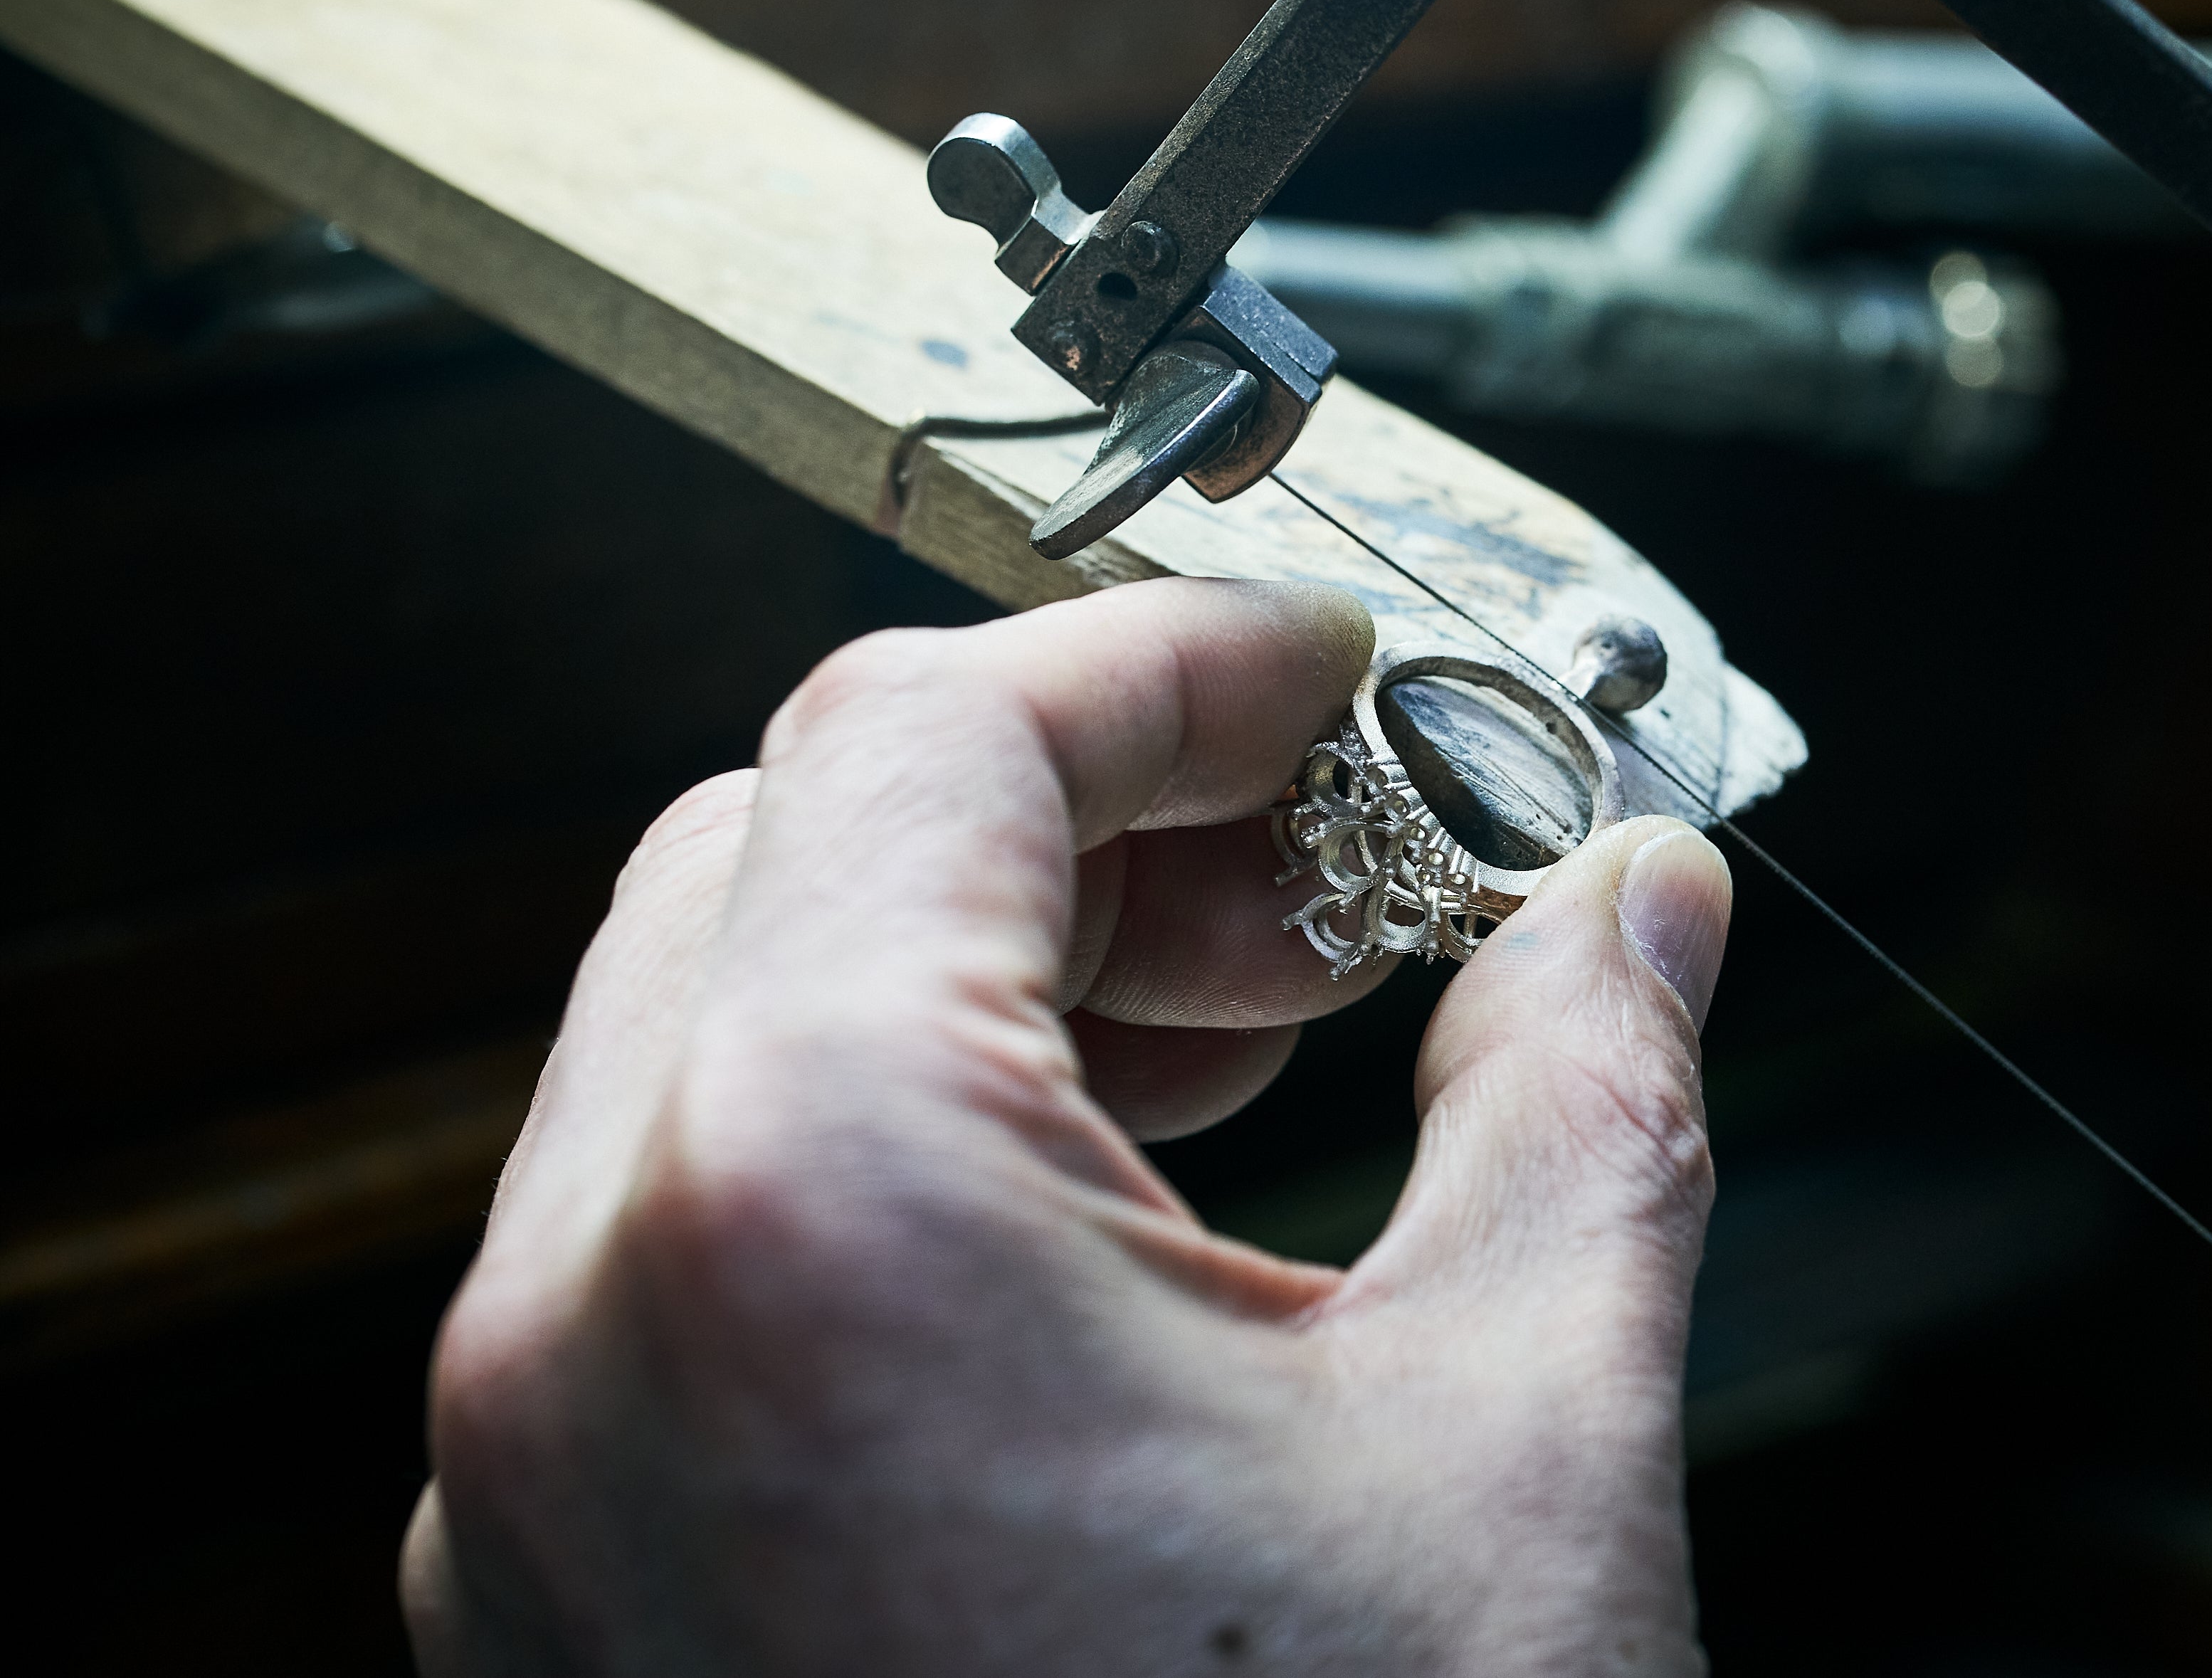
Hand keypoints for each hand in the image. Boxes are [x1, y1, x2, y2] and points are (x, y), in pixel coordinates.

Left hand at [401, 577, 1733, 1676]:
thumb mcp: (1527, 1443)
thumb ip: (1586, 1094)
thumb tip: (1630, 906)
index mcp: (809, 1216)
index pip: (936, 739)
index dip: (1170, 665)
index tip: (1327, 677)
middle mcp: (591, 1329)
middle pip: (795, 851)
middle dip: (1083, 812)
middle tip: (1321, 858)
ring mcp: (542, 1479)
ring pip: (719, 1038)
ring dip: (986, 973)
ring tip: (1249, 1025)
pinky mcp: (572, 1593)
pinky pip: (684, 1240)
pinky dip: (890, 1151)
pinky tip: (1111, 1214)